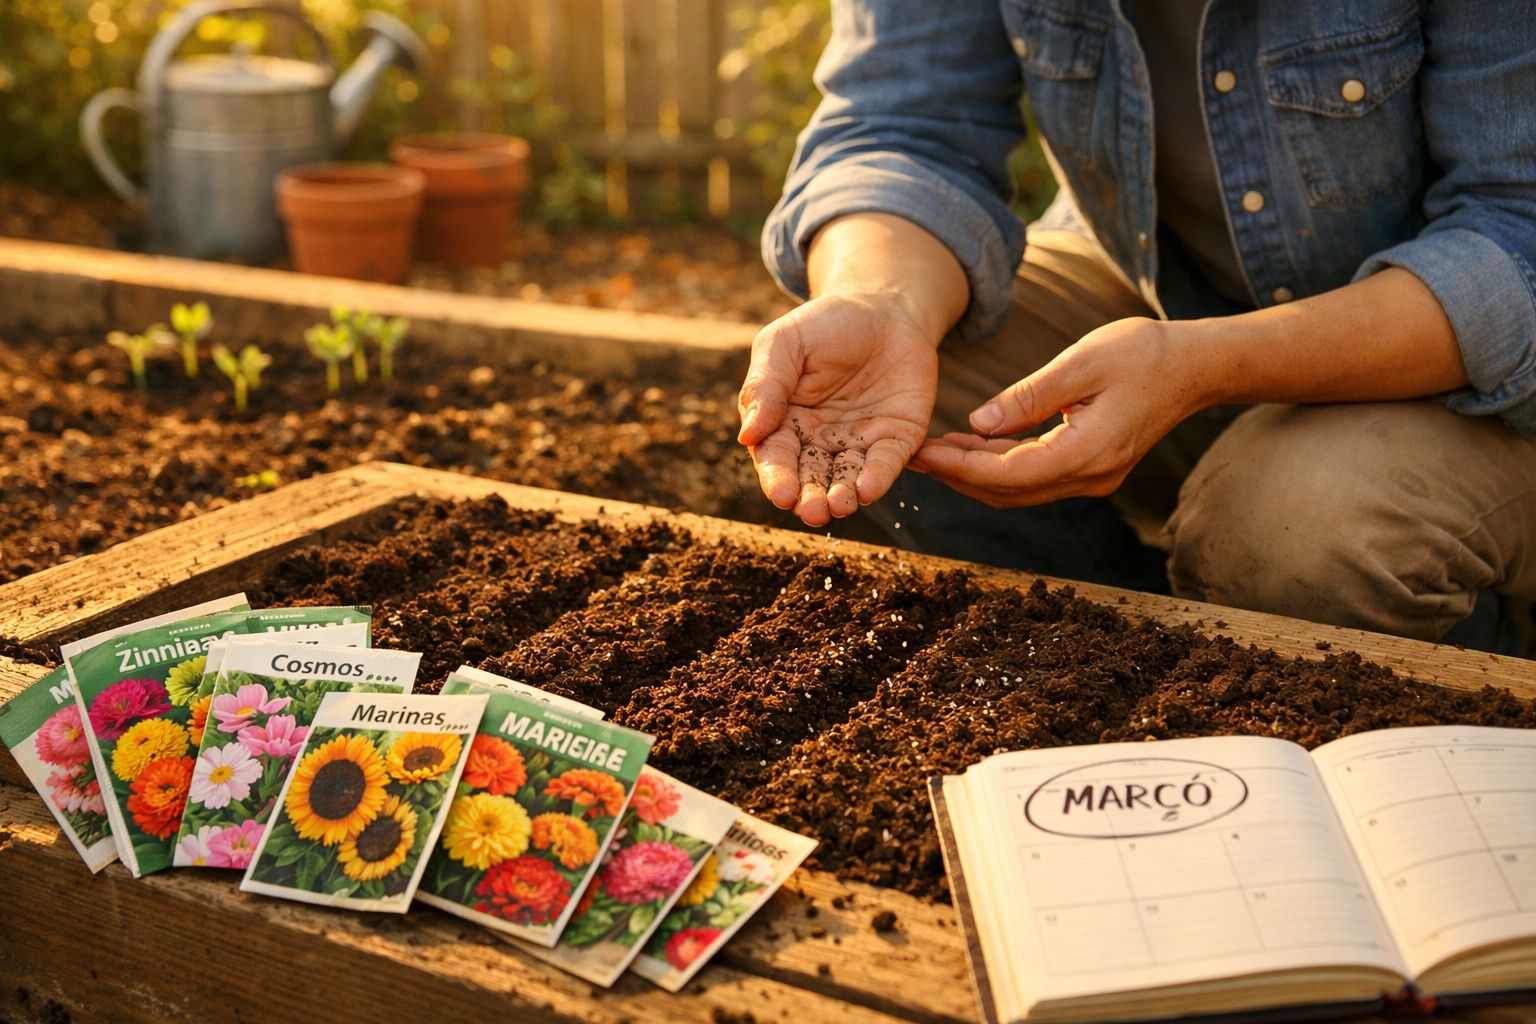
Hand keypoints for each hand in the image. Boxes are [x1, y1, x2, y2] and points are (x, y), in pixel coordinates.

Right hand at [738, 293, 938, 525]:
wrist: (883, 306)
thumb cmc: (824, 324)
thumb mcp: (783, 344)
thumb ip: (765, 385)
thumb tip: (747, 435)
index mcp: (785, 424)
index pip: (776, 458)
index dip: (778, 478)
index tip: (782, 494)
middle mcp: (820, 442)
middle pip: (811, 477)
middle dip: (811, 498)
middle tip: (813, 512)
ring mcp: (859, 443)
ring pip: (848, 478)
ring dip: (844, 496)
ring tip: (841, 505)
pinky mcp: (897, 438)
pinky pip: (886, 462)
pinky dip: (878, 477)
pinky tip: (869, 489)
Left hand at [908, 317, 1211, 506]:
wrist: (1195, 366)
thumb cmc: (1144, 353)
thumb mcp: (1082, 362)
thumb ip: (1029, 396)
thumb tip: (978, 423)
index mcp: (1088, 453)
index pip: (1008, 474)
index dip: (959, 467)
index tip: (920, 452)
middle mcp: (1090, 477)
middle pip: (1007, 492)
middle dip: (956, 476)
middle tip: (912, 453)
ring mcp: (1092, 479)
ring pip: (1018, 491)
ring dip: (974, 474)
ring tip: (933, 449)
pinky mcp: (1091, 470)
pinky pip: (1034, 479)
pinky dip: (998, 468)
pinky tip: (971, 445)